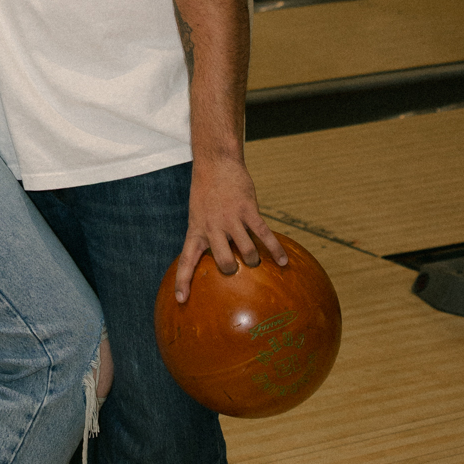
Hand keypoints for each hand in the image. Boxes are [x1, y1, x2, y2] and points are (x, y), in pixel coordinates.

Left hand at [174, 158, 287, 300]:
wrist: (215, 163)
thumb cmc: (206, 191)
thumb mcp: (198, 214)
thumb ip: (207, 235)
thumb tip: (223, 260)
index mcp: (196, 230)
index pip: (186, 260)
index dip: (182, 282)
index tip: (180, 300)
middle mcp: (212, 227)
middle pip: (225, 263)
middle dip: (233, 271)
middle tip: (237, 268)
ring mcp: (231, 219)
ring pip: (247, 251)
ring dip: (254, 260)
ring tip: (255, 260)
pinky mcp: (248, 210)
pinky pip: (264, 235)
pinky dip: (275, 250)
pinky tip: (283, 262)